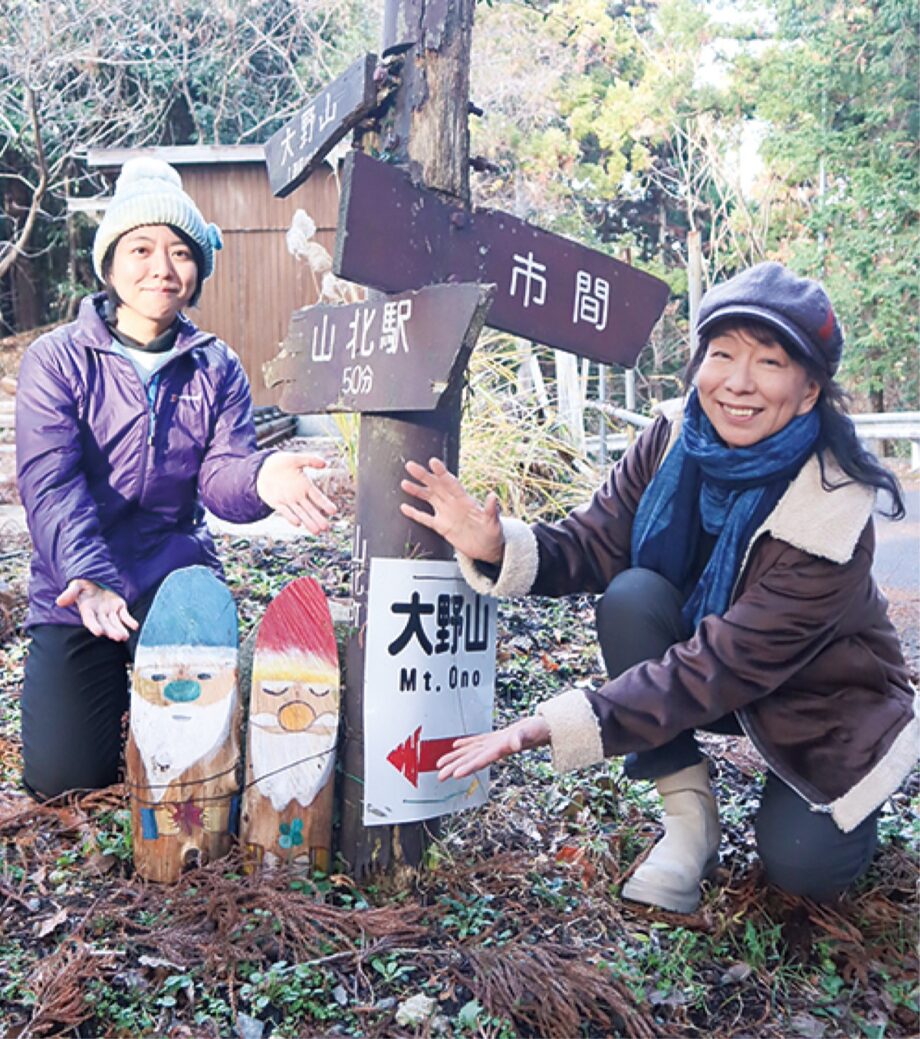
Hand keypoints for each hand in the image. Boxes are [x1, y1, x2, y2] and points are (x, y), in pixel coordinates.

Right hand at [56, 579, 138, 641]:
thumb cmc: (83, 585)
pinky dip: (130, 621)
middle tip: (117, 637)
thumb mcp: (76, 586)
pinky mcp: (120, 607)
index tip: (98, 632)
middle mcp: (99, 613)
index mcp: (87, 609)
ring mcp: (110, 611)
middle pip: (105, 624)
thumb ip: (70, 593)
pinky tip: (135, 626)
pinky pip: (125, 616)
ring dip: (120, 630)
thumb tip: (59, 601)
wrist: (95, 581)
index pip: (90, 620)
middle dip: (111, 631)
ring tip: (125, 637)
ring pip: (116, 623)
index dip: (94, 626)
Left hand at [256, 451, 336, 532]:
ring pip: (300, 513)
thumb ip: (310, 460)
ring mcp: (288, 500)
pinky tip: (298, 524)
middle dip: (318, 518)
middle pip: (311, 509)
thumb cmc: (281, 463)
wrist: (262, 468)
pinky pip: (285, 511)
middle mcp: (298, 495)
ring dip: (308, 522)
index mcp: (305, 485)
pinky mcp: (277, 503)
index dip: (325, 504)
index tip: (333, 511)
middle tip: (326, 527)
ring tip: (316, 531)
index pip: (318, 497)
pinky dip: (290, 517)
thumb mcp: (296, 459)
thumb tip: (325, 463)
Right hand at [400, 458, 504, 562]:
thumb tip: (493, 496)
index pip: (451, 483)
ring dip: (417, 491)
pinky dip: (415, 513)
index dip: (442, 473)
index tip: (433, 462)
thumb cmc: (492, 534)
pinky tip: (405, 507)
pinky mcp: (441, 526)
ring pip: (429, 498)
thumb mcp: (493, 522)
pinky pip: (425, 518)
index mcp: (465, 500)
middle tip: (411, 466)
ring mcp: (446, 514)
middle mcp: (453, 503)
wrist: (487, 549)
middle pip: (436, 486)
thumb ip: (491, 510)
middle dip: (423, 476)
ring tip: (405, 483)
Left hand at [436, 716, 550, 780]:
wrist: (541, 729)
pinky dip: (464, 744)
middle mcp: (493, 750)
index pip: (480, 761)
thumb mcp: (528, 733)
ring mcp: (491, 744)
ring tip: (440, 764)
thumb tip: (516, 744)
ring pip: (469, 752)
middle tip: (439, 776)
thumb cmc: (535, 731)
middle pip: (470, 760)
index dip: (467, 767)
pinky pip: (475, 742)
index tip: (454, 774)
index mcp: (499, 751)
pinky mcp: (492, 738)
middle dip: (454, 767)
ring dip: (454, 758)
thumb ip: (521, 739)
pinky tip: (455, 746)